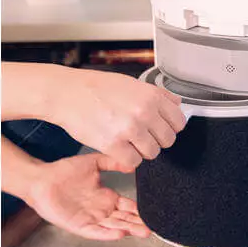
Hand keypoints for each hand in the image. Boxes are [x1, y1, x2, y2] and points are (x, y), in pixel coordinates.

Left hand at [25, 153, 150, 240]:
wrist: (42, 179)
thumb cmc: (65, 171)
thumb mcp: (94, 162)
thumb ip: (113, 162)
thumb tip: (133, 162)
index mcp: (106, 197)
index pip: (127, 206)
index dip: (139, 210)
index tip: (153, 212)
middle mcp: (100, 210)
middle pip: (124, 219)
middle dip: (138, 224)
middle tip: (153, 228)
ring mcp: (90, 218)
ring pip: (114, 226)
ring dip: (128, 229)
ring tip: (143, 232)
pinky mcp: (78, 225)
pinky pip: (96, 232)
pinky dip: (107, 234)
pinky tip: (119, 234)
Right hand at [49, 68, 186, 167]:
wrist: (68, 94)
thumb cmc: (97, 88)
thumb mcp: (132, 83)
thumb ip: (157, 95)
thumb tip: (177, 105)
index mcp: (151, 96)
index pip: (179, 122)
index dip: (169, 127)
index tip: (160, 127)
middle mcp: (144, 112)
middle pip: (168, 140)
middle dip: (156, 140)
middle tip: (142, 135)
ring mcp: (129, 129)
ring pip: (152, 153)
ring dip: (142, 150)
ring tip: (129, 140)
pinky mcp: (113, 145)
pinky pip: (133, 163)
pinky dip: (127, 158)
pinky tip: (119, 147)